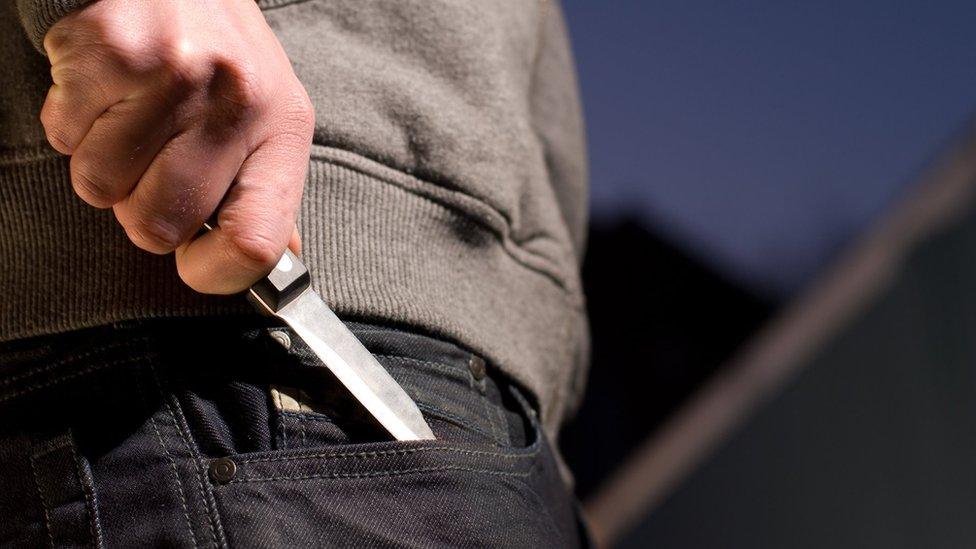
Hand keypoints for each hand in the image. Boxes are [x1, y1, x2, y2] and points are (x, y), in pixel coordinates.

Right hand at [40, 0, 313, 293]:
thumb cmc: (224, 58)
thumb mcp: (270, 120)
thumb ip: (267, 194)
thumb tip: (270, 265)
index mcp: (282, 130)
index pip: (255, 242)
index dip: (216, 274)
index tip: (197, 262)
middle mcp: (235, 101)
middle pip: (159, 227)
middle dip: (142, 213)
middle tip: (153, 169)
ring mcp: (173, 73)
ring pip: (100, 186)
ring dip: (103, 166)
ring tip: (130, 120)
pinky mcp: (110, 49)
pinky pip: (63, 135)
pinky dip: (72, 123)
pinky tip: (106, 92)